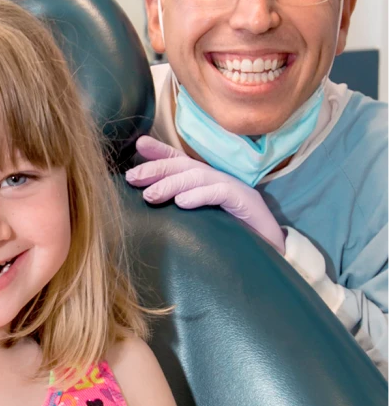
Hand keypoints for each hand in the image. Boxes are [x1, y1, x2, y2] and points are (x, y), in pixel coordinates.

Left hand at [126, 135, 285, 253]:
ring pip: (199, 176)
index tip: (138, 145)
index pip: (182, 162)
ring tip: (150, 196)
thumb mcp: (200, 227)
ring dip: (171, 184)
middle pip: (185, 166)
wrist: (273, 259)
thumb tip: (149, 205)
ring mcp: (235, 189)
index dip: (160, 152)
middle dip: (156, 168)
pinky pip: (220, 192)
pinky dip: (199, 195)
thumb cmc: (233, 245)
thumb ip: (180, 215)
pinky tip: (182, 203)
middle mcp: (220, 181)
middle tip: (132, 178)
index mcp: (208, 185)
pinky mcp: (247, 202)